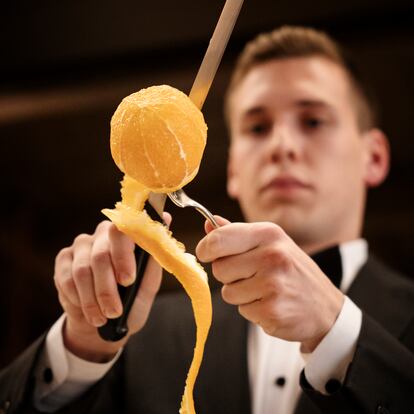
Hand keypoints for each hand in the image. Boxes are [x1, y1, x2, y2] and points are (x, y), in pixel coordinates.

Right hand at [54, 219, 167, 361]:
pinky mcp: (64, 258)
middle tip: (115, 311)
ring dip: (93, 299)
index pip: (122, 231)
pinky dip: (79, 299)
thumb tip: (166, 218)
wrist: (106, 321)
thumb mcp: (148, 284)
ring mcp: (82, 244)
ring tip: (103, 317)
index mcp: (127, 234)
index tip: (128, 281)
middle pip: (100, 255)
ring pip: (82, 270)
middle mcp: (103, 233)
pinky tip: (88, 311)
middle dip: (107, 288)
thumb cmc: (131, 299)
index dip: (123, 256)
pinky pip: (66, 279)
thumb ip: (154, 255)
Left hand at [196, 217, 343, 351]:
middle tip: (251, 276)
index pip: (218, 239)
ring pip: (228, 293)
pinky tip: (272, 304)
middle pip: (219, 268)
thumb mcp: (271, 243)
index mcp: (269, 234)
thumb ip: (237, 234)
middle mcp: (272, 255)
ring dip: (241, 295)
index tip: (206, 254)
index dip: (205, 249)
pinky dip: (253, 311)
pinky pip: (242, 311)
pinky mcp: (272, 310)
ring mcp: (273, 284)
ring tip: (264, 291)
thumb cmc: (293, 271)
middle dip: (228, 275)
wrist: (326, 308)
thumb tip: (209, 224)